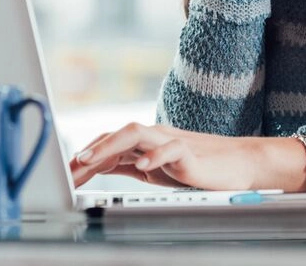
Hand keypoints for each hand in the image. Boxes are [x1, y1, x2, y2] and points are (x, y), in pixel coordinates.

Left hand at [68, 122, 262, 189]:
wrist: (239, 164)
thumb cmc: (198, 166)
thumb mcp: (156, 168)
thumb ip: (130, 164)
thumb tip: (102, 167)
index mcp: (145, 142)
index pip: (109, 143)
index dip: (86, 154)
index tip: (65, 172)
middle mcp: (154, 136)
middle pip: (116, 134)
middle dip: (90, 150)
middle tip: (69, 168)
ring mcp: (171, 141)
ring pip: (135, 133)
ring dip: (109, 146)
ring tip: (90, 160)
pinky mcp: (190, 152)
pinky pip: (170, 149)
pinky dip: (154, 156)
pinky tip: (142, 165)